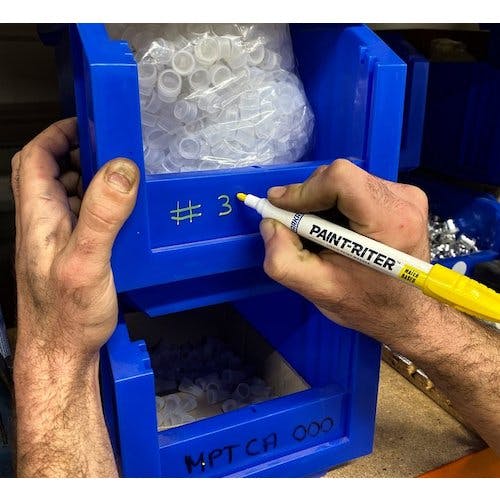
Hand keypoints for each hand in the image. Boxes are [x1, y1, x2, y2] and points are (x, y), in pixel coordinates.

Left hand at [11, 117, 138, 362]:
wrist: (60, 354)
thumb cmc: (66, 317)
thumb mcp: (87, 261)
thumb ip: (102, 215)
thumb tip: (120, 170)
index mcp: (39, 217)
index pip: (34, 159)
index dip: (56, 135)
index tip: (85, 124)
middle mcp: (43, 225)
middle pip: (46, 172)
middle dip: (73, 152)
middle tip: (106, 147)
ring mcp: (56, 241)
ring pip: (64, 195)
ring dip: (86, 178)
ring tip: (118, 176)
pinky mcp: (71, 255)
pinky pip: (80, 217)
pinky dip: (96, 205)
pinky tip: (119, 214)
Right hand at [259, 159, 431, 343]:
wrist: (405, 312)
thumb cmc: (367, 305)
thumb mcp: (318, 290)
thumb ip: (284, 260)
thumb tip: (269, 223)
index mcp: (390, 223)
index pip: (341, 179)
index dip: (304, 190)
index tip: (281, 209)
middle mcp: (403, 199)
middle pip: (340, 177)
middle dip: (309, 199)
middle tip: (296, 229)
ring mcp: (406, 194)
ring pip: (345, 180)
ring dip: (321, 202)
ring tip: (319, 234)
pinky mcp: (402, 196)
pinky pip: (356, 187)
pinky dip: (335, 204)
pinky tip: (336, 231)